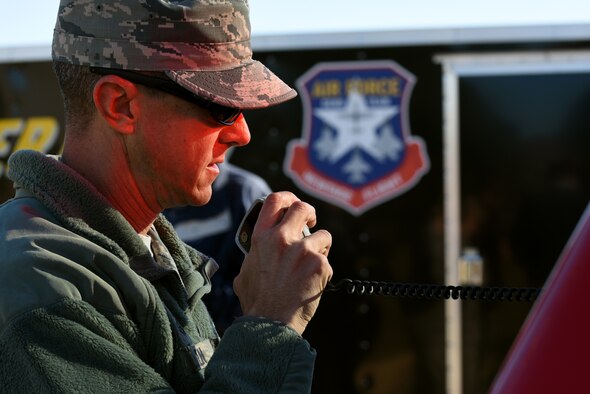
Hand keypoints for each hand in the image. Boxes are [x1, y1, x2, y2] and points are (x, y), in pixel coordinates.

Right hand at [233, 192, 332, 334]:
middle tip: (312, 224)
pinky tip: (312, 284)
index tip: (294, 204)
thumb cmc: (257, 302)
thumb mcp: (244, 273)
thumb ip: (253, 257)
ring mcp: (303, 250)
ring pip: (322, 236)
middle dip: (310, 213)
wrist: (271, 323)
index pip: (275, 200)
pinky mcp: (320, 264)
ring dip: (320, 249)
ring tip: (310, 267)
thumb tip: (254, 253)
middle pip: (303, 208)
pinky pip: (327, 260)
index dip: (288, 198)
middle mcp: (282, 238)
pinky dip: (323, 271)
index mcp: (261, 237)